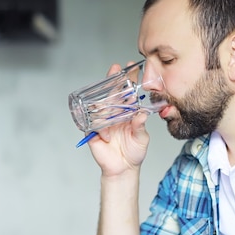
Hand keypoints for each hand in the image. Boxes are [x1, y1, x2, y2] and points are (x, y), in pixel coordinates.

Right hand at [87, 63, 150, 177]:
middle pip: (111, 93)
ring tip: (115, 113)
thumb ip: (140, 126)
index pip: (126, 92)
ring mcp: (102, 121)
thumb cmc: (134, 152)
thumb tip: (141, 114)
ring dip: (107, 106)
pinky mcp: (93, 131)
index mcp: (126, 112)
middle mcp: (114, 114)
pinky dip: (101, 129)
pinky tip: (107, 136)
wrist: (123, 168)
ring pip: (100, 107)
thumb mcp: (141, 138)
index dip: (127, 79)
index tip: (131, 66)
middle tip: (116, 69)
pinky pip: (93, 124)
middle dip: (113, 80)